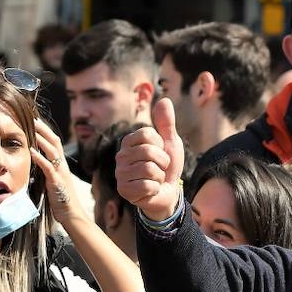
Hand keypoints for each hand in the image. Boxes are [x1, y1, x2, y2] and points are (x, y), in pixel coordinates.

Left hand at [30, 118, 84, 223]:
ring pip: (53, 151)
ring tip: (31, 129)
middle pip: (55, 142)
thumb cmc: (61, 199)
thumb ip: (47, 169)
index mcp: (61, 165)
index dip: (46, 130)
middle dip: (44, 129)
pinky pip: (48, 168)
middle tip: (32, 117)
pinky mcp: (57, 182)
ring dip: (41, 139)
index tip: (35, 120)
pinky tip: (31, 151)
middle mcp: (62, 166)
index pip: (55, 143)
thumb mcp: (53, 180)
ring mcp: (61, 173)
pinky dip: (39, 158)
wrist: (72, 214)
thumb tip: (36, 160)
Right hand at [116, 98, 184, 221]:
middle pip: (149, 152)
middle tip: (160, 168)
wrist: (169, 192)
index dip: (161, 146)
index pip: (148, 135)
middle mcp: (121, 155)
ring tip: (156, 179)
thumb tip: (165, 99)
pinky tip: (150, 190)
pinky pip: (147, 185)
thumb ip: (167, 123)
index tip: (161, 153)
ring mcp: (120, 173)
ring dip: (160, 176)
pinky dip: (155, 188)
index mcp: (129, 142)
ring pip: (149, 169)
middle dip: (163, 162)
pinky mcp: (124, 190)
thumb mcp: (171, 143)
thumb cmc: (168, 167)